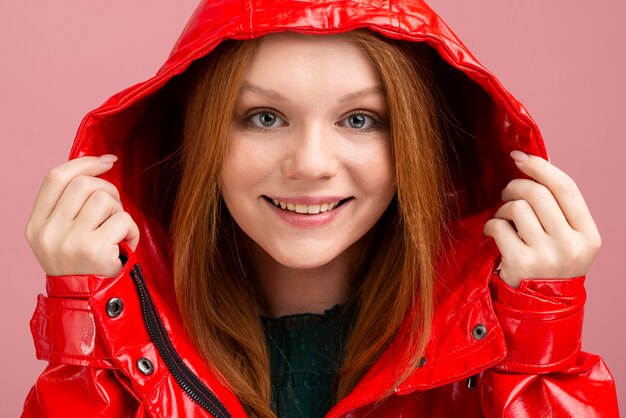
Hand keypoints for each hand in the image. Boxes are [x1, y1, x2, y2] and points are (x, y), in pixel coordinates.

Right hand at [25, 155, 139, 277]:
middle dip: (109, 191)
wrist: (87, 304)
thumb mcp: (63, 235)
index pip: (56, 177)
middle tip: (114, 212)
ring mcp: (70, 241)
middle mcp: (48, 232)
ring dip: (120, 212)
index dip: (84, 163)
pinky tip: (126, 246)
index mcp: (36, 224)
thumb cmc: (83, 265)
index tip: (107, 161)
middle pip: (84, 184)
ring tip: (117, 232)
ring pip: (105, 199)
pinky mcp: (94, 250)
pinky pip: (123, 220)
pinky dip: (132, 230)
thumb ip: (71, 204)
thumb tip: (101, 162)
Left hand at [483, 150, 600, 287]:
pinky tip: (494, 234)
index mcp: (588, 235)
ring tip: (503, 220)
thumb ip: (558, 209)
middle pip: (537, 193)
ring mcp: (547, 255)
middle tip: (507, 195)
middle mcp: (571, 245)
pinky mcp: (521, 263)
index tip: (518, 156)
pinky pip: (499, 227)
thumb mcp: (567, 239)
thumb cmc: (549, 265)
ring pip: (517, 207)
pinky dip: (492, 226)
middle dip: (515, 187)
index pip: (565, 187)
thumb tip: (534, 164)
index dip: (539, 166)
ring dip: (503, 209)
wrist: (539, 308)